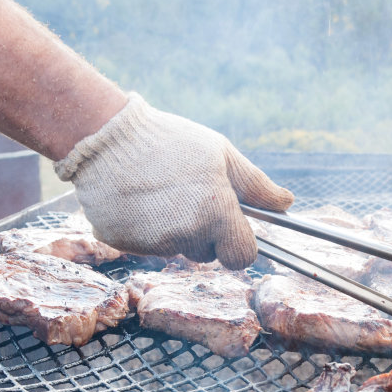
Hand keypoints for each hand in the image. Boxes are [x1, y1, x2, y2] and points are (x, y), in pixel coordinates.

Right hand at [53, 94, 292, 268]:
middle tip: (189, 197)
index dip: (240, 244)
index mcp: (216, 214)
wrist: (104, 135)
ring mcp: (151, 243)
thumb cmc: (170, 141)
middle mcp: (186, 235)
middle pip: (207, 253)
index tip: (231, 227)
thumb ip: (256, 185)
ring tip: (159, 190)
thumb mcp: (221, 155)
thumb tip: (287, 204)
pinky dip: (144, 227)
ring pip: (176, 249)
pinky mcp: (122, 244)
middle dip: (204, 233)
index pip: (242, 257)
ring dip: (173, 229)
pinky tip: (137, 197)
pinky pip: (144, 245)